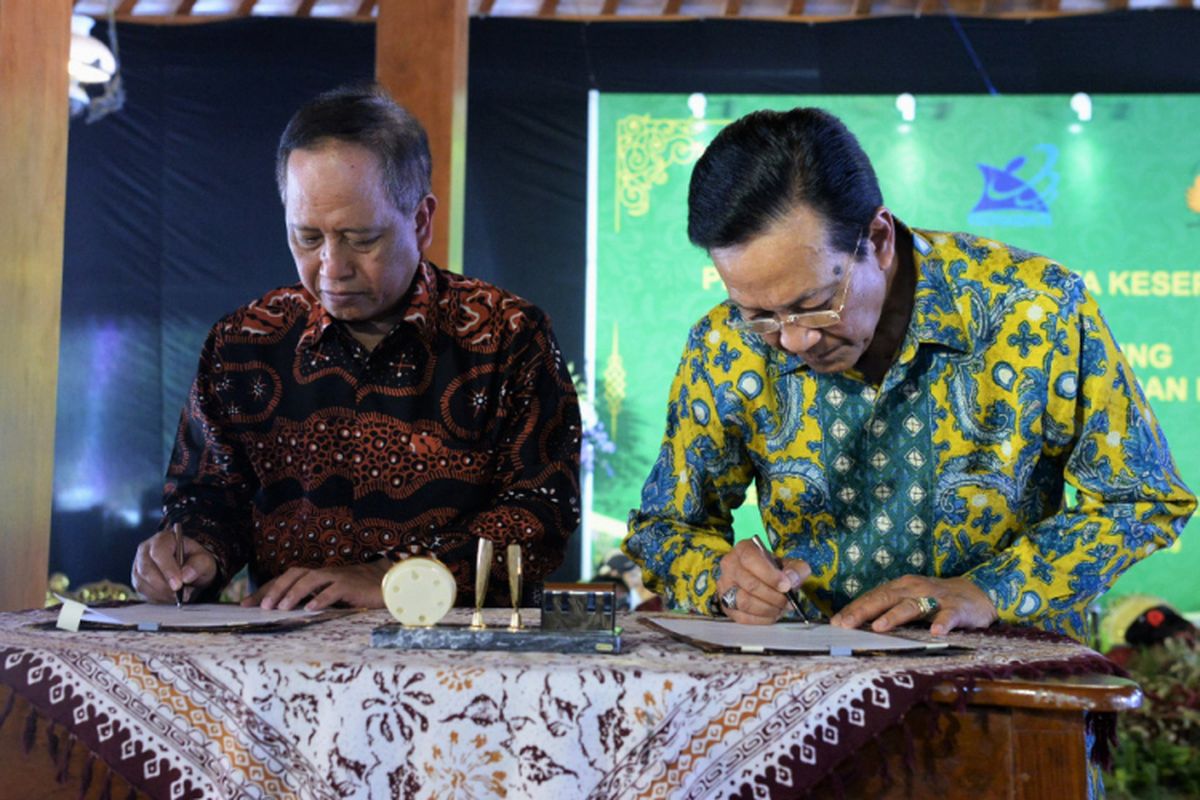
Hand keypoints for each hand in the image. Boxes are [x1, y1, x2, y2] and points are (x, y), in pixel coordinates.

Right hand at [131, 523, 217, 603]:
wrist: (190, 569)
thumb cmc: (196, 561)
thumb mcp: (205, 560)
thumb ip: (199, 564)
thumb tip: (185, 576)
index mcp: (164, 539)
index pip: (159, 552)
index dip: (167, 569)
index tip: (178, 585)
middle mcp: (146, 550)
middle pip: (147, 569)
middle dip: (164, 586)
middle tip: (181, 594)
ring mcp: (138, 565)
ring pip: (142, 583)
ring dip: (162, 594)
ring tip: (179, 595)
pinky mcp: (137, 580)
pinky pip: (142, 593)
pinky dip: (157, 598)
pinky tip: (170, 597)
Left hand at [241, 560, 389, 610]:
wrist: (386, 584)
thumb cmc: (357, 592)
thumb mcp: (330, 595)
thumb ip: (312, 600)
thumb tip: (285, 613)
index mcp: (317, 576)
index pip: (285, 579)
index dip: (265, 589)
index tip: (246, 604)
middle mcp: (324, 573)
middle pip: (294, 574)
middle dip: (276, 589)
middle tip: (262, 607)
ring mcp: (338, 577)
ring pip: (311, 579)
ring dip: (294, 593)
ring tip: (281, 608)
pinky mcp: (351, 585)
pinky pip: (334, 590)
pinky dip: (321, 599)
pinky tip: (311, 610)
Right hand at [715, 539, 810, 624]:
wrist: (763, 579)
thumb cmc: (774, 570)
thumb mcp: (790, 564)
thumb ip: (796, 569)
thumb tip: (791, 580)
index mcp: (743, 549)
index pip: (750, 560)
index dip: (769, 575)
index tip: (786, 586)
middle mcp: (729, 565)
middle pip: (749, 584)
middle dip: (773, 596)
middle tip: (787, 601)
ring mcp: (724, 586)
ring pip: (744, 601)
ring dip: (767, 608)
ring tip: (780, 608)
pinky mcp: (725, 605)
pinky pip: (742, 616)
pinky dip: (761, 619)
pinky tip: (771, 614)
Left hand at [829, 575, 996, 635]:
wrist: (976, 594)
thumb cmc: (935, 600)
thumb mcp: (909, 601)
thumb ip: (888, 610)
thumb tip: (857, 625)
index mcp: (900, 587)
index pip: (872, 596)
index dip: (854, 608)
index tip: (835, 622)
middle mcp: (914, 589)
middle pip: (885, 598)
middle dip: (864, 611)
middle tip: (846, 624)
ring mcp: (935, 598)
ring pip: (911, 606)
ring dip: (894, 616)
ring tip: (879, 627)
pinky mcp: (957, 608)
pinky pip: (948, 616)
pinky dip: (942, 624)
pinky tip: (935, 633)